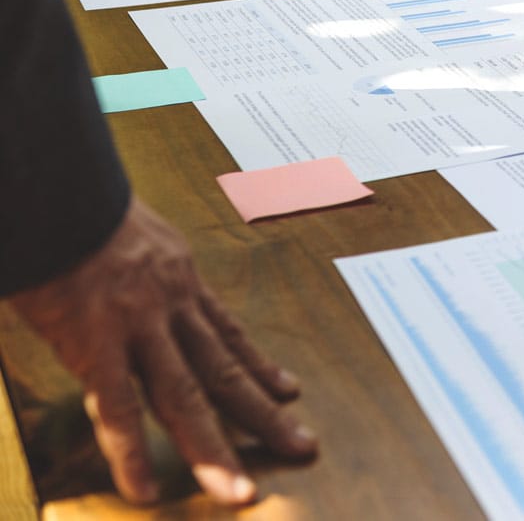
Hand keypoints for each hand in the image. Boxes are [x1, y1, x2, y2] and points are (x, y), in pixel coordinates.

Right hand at [9, 197, 315, 505]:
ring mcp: (138, 327)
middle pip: (225, 372)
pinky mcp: (95, 344)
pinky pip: (118, 408)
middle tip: (304, 448)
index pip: (228, 333)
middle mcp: (172, 306)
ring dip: (214, 449)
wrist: (62, 190)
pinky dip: (132, 453)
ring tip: (242, 493)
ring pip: (185, 398)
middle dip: (265, 415)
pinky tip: (147, 490)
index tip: (289, 391)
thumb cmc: (83, 209)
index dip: (260, 366)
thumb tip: (131, 281)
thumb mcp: (131, 233)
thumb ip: (140, 269)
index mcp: (180, 280)